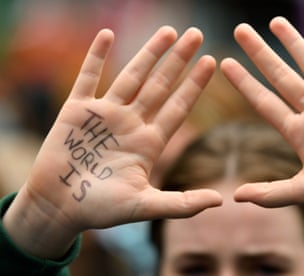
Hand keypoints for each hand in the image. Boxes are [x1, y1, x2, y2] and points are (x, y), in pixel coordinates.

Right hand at [4, 26, 220, 258]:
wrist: (58, 208)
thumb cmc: (101, 210)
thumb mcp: (145, 206)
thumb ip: (182, 203)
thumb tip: (221, 200)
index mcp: (149, 143)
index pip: (178, 107)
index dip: (194, 85)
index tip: (211, 62)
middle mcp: (131, 123)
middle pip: (160, 85)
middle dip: (178, 60)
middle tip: (196, 34)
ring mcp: (105, 114)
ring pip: (131, 76)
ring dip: (149, 53)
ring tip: (168, 31)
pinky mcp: (77, 110)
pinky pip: (88, 77)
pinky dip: (96, 56)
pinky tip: (107, 34)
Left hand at [221, 17, 303, 235]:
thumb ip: (273, 193)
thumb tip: (235, 197)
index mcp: (299, 131)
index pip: (264, 101)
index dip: (244, 82)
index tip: (225, 62)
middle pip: (281, 76)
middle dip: (261, 53)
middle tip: (240, 29)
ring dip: (293, 41)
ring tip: (274, 21)